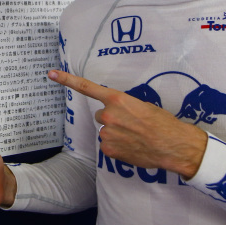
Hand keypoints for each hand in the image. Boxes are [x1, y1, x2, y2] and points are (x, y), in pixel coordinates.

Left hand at [47, 69, 206, 178]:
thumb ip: (124, 106)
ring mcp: (107, 133)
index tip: (51, 73)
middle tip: (133, 125)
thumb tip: (117, 112)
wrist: (174, 146)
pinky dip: (118, 147)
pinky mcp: (108, 150)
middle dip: (113, 119)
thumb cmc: (163, 124)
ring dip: (117, 134)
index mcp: (118, 100)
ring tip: (137, 137)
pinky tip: (133, 147)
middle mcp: (108, 115)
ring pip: (106, 131)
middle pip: (102, 115)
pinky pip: (109, 146)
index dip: (67, 80)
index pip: (87, 87)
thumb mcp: (144, 106)